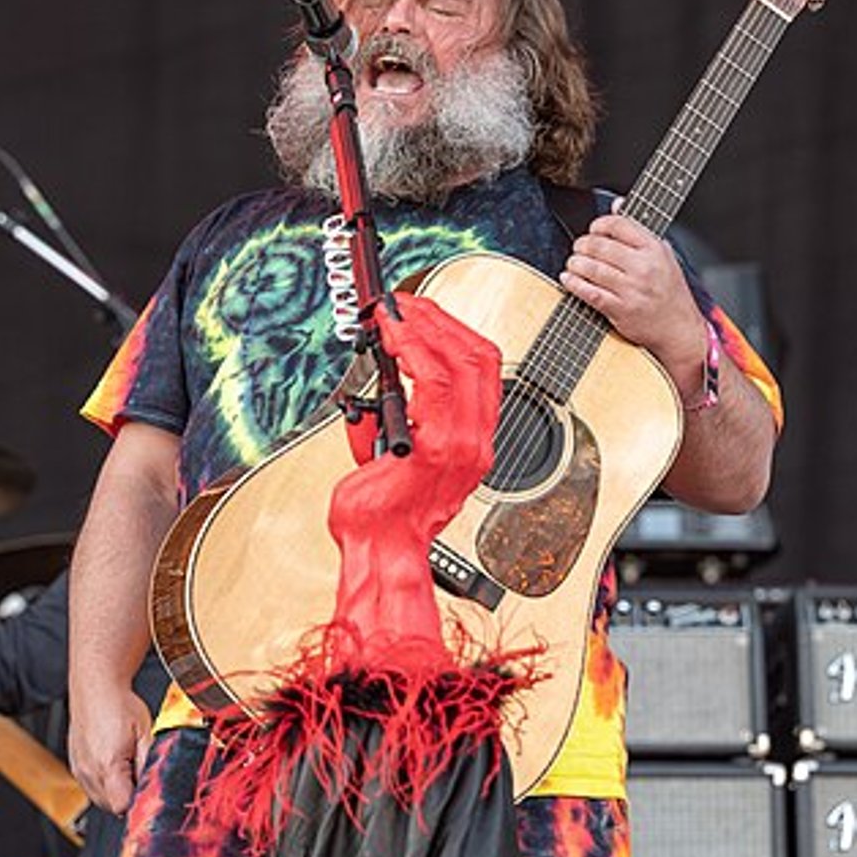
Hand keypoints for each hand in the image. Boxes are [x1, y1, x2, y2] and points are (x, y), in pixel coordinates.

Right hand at [68, 686, 152, 814]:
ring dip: (118, 791)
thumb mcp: (146, 733)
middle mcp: (89, 772)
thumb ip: (151, 763)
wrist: (97, 688)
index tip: (149, 790)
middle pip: (113, 807)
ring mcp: (80, 771)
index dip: (139, 801)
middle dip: (130, 796)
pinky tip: (115, 763)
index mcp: (108, 766)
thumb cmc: (121, 705)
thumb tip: (156, 785)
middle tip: (141, 772)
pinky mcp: (76, 768)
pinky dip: (106, 783)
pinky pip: (93, 788)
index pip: (123, 806)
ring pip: (102, 800)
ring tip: (127, 764)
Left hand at [327, 292, 500, 666]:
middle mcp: (475, 441)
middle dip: (439, 320)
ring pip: (460, 363)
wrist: (381, 552)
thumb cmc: (384, 515)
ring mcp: (461, 446)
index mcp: (472, 440)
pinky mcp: (436, 450)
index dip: (454, 331)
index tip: (421, 312)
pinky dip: (412, 352)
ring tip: (395, 315)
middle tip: (405, 304)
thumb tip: (373, 385)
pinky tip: (392, 339)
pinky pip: (433, 385)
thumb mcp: (392, 451)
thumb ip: (392, 417)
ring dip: (424, 329)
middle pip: (479, 358)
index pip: (482, 370)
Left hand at [560, 210, 706, 388]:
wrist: (678, 328)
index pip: (619, 225)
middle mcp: (643, 268)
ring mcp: (631, 289)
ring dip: (575, 263)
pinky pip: (589, 292)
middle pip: (600, 245)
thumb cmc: (670, 291)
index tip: (593, 229)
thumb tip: (617, 204)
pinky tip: (568, 278)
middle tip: (578, 247)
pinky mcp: (620, 309)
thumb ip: (639, 230)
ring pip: (592, 268)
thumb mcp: (663, 254)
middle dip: (582, 244)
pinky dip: (574, 283)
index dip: (599, 224)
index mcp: (654, 249)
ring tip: (573, 262)